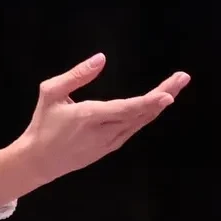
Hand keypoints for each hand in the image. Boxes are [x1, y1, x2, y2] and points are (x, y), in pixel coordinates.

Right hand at [0, 53, 189, 204]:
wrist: (37, 162)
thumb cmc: (42, 125)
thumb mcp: (50, 93)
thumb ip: (76, 75)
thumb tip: (101, 58)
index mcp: (88, 118)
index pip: (125, 109)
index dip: (148, 102)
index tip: (168, 95)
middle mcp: (103, 133)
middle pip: (140, 114)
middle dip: (164, 95)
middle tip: (183, 77)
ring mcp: (108, 144)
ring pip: (139, 123)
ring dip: (157, 105)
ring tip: (174, 86)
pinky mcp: (108, 149)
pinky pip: (132, 129)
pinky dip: (145, 115)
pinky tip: (156, 104)